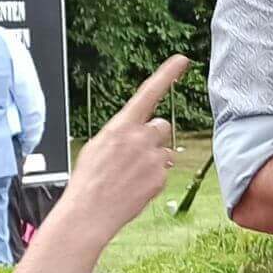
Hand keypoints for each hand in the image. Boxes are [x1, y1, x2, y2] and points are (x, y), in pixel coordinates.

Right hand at [58, 55, 189, 246]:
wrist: (89, 212)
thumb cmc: (89, 180)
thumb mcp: (98, 146)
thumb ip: (121, 133)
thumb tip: (139, 131)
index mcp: (120, 126)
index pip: (148, 93)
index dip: (167, 74)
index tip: (182, 59)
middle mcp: (140, 138)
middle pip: (161, 126)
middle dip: (152, 137)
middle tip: (134, 155)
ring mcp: (152, 158)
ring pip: (164, 149)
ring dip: (153, 157)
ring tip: (131, 175)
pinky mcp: (160, 177)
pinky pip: (164, 171)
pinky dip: (153, 177)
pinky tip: (135, 187)